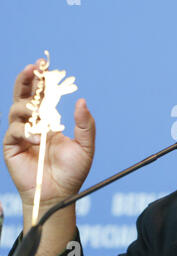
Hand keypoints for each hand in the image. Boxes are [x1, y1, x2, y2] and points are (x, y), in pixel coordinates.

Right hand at [3, 61, 95, 210]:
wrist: (59, 192)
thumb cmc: (73, 170)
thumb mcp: (85, 146)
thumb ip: (85, 124)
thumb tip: (82, 101)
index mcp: (50, 119)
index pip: (43, 94)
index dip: (41, 79)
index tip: (43, 63)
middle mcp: (34, 123)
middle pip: (25, 94)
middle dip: (27, 79)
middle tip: (33, 68)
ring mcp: (21, 133)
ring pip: (16, 109)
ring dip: (28, 107)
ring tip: (38, 115)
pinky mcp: (12, 145)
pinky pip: (14, 131)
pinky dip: (25, 132)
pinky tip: (37, 141)